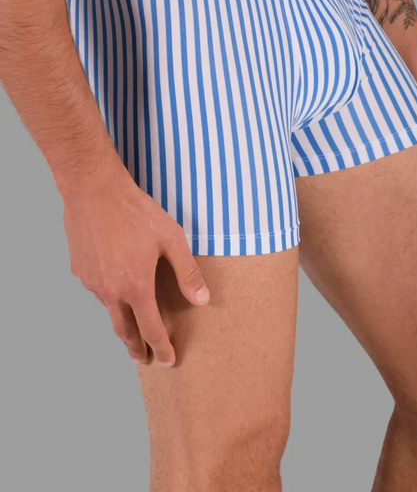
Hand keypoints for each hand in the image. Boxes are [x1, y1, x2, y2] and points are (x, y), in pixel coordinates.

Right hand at [63, 164, 209, 365]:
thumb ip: (187, 272)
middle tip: (144, 359)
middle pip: (124, 331)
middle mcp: (111, 291)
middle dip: (136, 348)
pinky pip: (96, 290)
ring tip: (131, 328)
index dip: (161, 348)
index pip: (151, 330)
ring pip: (108, 311)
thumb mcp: (171, 238)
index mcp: (136, 287)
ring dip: (121, 323)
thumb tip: (202, 300)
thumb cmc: (135, 211)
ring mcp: (91, 282)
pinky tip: (114, 287)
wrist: (94, 190)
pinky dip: (107, 297)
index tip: (167, 361)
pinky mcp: (78, 270)